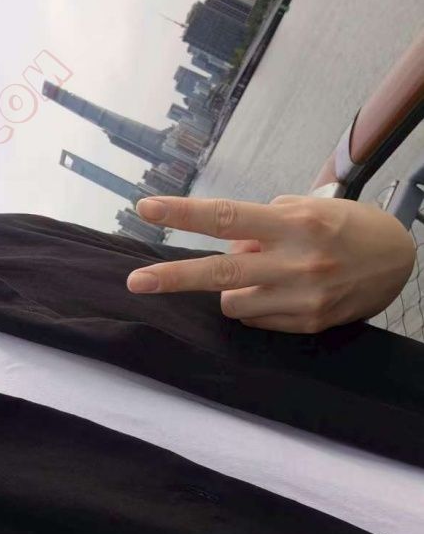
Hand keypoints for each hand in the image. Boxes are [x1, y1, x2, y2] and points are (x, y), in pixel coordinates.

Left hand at [126, 195, 415, 333]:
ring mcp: (300, 298)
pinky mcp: (306, 324)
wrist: (398, 262)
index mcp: (294, 223)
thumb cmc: (345, 227)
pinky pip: (254, 318)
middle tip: (136, 282)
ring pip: (232, 302)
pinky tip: (282, 291)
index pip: (226, 217)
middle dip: (173, 278)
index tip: (147, 209)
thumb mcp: (307, 209)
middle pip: (220, 272)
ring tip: (265, 274)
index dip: (183, 214)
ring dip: (233, 288)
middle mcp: (296, 262)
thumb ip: (261, 224)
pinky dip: (256, 304)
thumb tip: (226, 245)